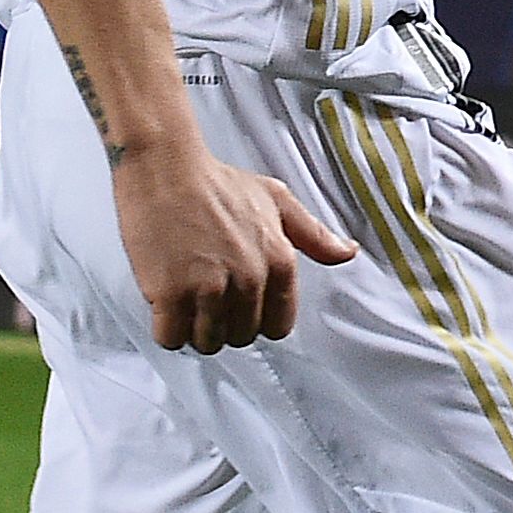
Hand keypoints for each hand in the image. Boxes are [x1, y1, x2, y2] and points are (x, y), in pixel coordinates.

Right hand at [113, 143, 357, 352]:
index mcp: (280, 262)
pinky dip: (166, 327)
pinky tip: (164, 303)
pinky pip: (171, 337)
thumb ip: (314, 235)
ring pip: (207, 342)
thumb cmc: (217, 184)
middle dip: (223, 324)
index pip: (279, 326)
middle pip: (241, 336)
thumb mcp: (277, 201)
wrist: (166, 171)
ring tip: (185, 298)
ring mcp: (210, 288)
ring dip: (193, 328)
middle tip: (206, 296)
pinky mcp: (171, 293)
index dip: (257, 319)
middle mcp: (250, 279)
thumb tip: (347, 253)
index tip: (240, 305)